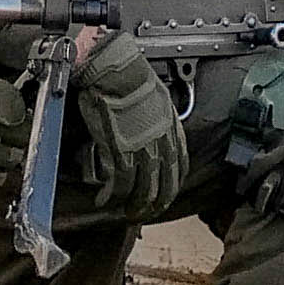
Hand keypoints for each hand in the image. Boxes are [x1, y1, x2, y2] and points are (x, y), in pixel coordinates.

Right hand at [62, 55, 198, 228]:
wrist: (115, 71)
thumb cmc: (131, 76)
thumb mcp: (157, 99)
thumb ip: (157, 119)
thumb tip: (148, 129)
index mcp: (171, 131)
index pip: (179, 167)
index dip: (171, 185)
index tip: (164, 193)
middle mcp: (161, 145)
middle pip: (164, 186)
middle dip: (154, 204)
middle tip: (144, 212)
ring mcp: (142, 151)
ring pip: (143, 191)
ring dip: (133, 207)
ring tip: (124, 212)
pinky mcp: (120, 153)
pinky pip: (118, 184)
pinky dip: (110, 196)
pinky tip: (104, 199)